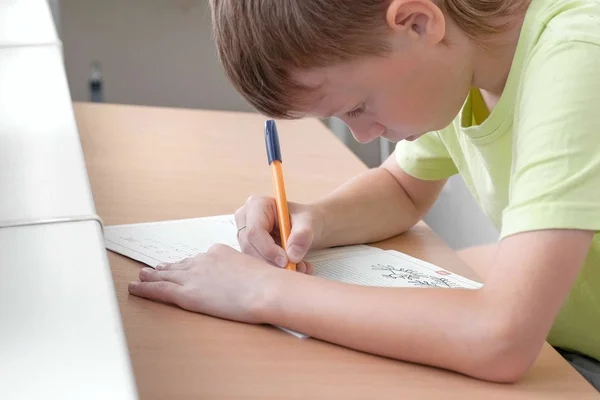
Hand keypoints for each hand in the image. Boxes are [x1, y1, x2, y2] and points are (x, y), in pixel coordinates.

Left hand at [127, 244, 276, 322]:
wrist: (266, 289)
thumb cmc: (268, 283)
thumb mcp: (256, 270)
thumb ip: (244, 273)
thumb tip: (248, 281)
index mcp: (220, 252)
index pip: (199, 259)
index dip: (188, 265)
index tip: (181, 267)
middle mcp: (203, 260)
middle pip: (180, 265)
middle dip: (165, 268)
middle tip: (153, 269)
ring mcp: (193, 276)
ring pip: (165, 276)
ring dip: (150, 276)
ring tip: (140, 277)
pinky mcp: (187, 293)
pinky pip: (159, 290)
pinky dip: (144, 289)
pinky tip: (135, 288)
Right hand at [234, 196, 321, 273]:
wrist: (305, 227)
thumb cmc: (303, 219)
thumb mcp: (308, 222)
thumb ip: (302, 235)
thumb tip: (292, 255)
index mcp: (257, 204)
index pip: (255, 230)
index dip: (268, 249)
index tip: (285, 261)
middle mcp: (245, 219)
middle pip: (250, 246)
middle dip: (271, 262)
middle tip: (293, 269)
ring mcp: (244, 235)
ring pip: (252, 258)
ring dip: (275, 268)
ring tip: (299, 268)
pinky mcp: (249, 249)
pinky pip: (257, 264)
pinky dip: (275, 270)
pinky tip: (294, 268)